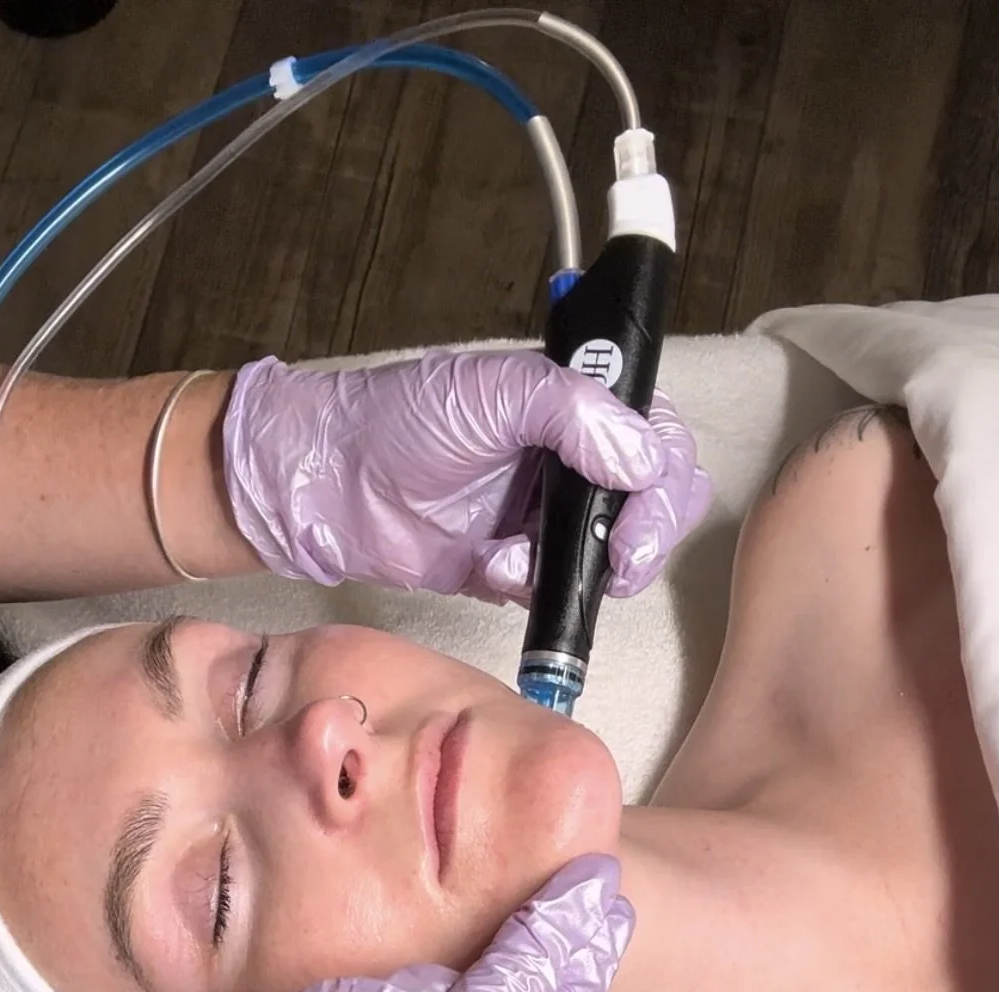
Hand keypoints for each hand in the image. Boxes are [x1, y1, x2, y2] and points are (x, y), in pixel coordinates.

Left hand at [221, 349, 710, 603]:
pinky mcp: (514, 570)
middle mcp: (571, 463)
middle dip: (641, 540)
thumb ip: (575, 413)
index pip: (659, 441)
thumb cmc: (403, 420)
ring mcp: (544, 520)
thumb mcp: (495, 393)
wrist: (332, 485)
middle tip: (619, 563)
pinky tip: (491, 566)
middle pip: (650, 507)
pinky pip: (553, 591)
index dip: (665, 481)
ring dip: (582, 567)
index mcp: (578, 408)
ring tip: (527, 558)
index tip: (642, 511)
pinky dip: (530, 586)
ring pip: (608, 558)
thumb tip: (643, 458)